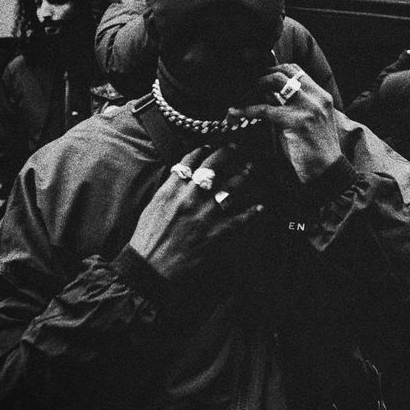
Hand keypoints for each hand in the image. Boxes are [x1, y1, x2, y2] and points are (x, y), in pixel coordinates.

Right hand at [129, 144, 261, 281]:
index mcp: (173, 189)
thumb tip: (184, 174)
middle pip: (214, 167)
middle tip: (236, 149)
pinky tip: (260, 206)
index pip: (191, 160)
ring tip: (250, 169)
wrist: (151, 264)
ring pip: (231, 187)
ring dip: (244, 176)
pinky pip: (240, 218)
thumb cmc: (149, 236)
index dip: (204, 150)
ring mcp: (206, 214)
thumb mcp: (155, 204)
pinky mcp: (217, 232)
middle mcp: (191, 197)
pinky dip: (252, 212)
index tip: (212, 146)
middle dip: (228, 154)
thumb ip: (171, 187)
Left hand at [227, 64, 342, 183]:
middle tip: (247, 86)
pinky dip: (247, 109)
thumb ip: (292, 106)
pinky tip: (236, 112)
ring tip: (241, 96)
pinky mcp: (295, 121)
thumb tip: (267, 96)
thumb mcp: (308, 122)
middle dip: (261, 76)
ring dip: (254, 86)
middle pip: (284, 72)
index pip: (296, 70)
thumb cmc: (316, 150)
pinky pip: (265, 109)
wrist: (327, 171)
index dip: (275, 69)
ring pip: (274, 82)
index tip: (259, 77)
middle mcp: (316, 97)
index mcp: (321, 96)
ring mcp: (307, 107)